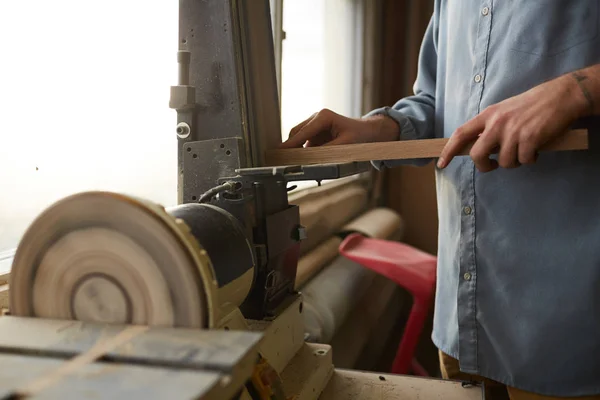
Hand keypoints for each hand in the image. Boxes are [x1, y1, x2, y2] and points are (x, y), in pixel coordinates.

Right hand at [280, 108, 399, 148]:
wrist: (367, 131)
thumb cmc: (359, 135)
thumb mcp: (345, 145)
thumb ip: (326, 151)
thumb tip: (310, 158)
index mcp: (323, 116)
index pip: (302, 132)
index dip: (290, 143)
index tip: (279, 151)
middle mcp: (316, 117)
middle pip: (296, 133)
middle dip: (290, 147)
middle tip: (282, 160)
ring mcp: (315, 124)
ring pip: (298, 137)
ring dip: (296, 149)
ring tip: (292, 162)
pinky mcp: (315, 132)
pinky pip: (304, 142)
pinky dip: (303, 151)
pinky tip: (303, 160)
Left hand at [437, 74, 586, 171]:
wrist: (561, 96)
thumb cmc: (533, 105)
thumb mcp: (504, 111)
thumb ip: (490, 127)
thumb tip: (479, 148)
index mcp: (488, 115)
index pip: (461, 134)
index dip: (448, 150)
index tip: (441, 163)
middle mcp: (497, 123)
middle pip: (477, 155)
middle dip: (484, 166)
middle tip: (494, 165)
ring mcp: (513, 131)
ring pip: (504, 162)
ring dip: (516, 161)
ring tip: (525, 149)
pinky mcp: (529, 139)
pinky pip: (524, 161)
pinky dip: (531, 159)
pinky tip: (537, 148)